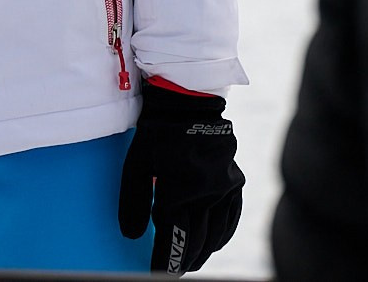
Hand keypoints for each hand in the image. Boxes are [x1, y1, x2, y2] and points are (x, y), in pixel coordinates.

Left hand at [119, 82, 243, 271]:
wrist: (190, 101)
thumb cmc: (157, 132)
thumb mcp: (136, 164)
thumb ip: (134, 202)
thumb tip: (132, 236)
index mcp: (180, 191)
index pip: (174, 239)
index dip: (165, 261)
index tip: (157, 274)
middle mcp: (207, 194)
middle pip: (197, 241)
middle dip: (184, 261)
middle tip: (173, 271)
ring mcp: (224, 189)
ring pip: (217, 234)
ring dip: (203, 252)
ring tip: (191, 262)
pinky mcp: (235, 181)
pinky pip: (231, 218)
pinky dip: (222, 235)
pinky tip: (213, 242)